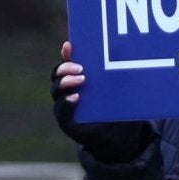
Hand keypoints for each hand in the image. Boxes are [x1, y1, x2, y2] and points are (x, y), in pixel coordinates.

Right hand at [52, 41, 155, 161]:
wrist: (120, 134)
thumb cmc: (118, 105)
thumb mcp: (119, 85)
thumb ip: (117, 70)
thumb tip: (121, 49)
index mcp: (77, 77)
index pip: (67, 62)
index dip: (66, 53)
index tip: (70, 45)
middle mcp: (68, 90)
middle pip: (58, 75)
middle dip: (66, 68)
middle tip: (81, 67)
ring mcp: (65, 105)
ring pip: (57, 90)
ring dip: (66, 82)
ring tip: (82, 79)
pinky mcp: (67, 122)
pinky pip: (61, 111)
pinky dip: (66, 103)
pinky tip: (75, 97)